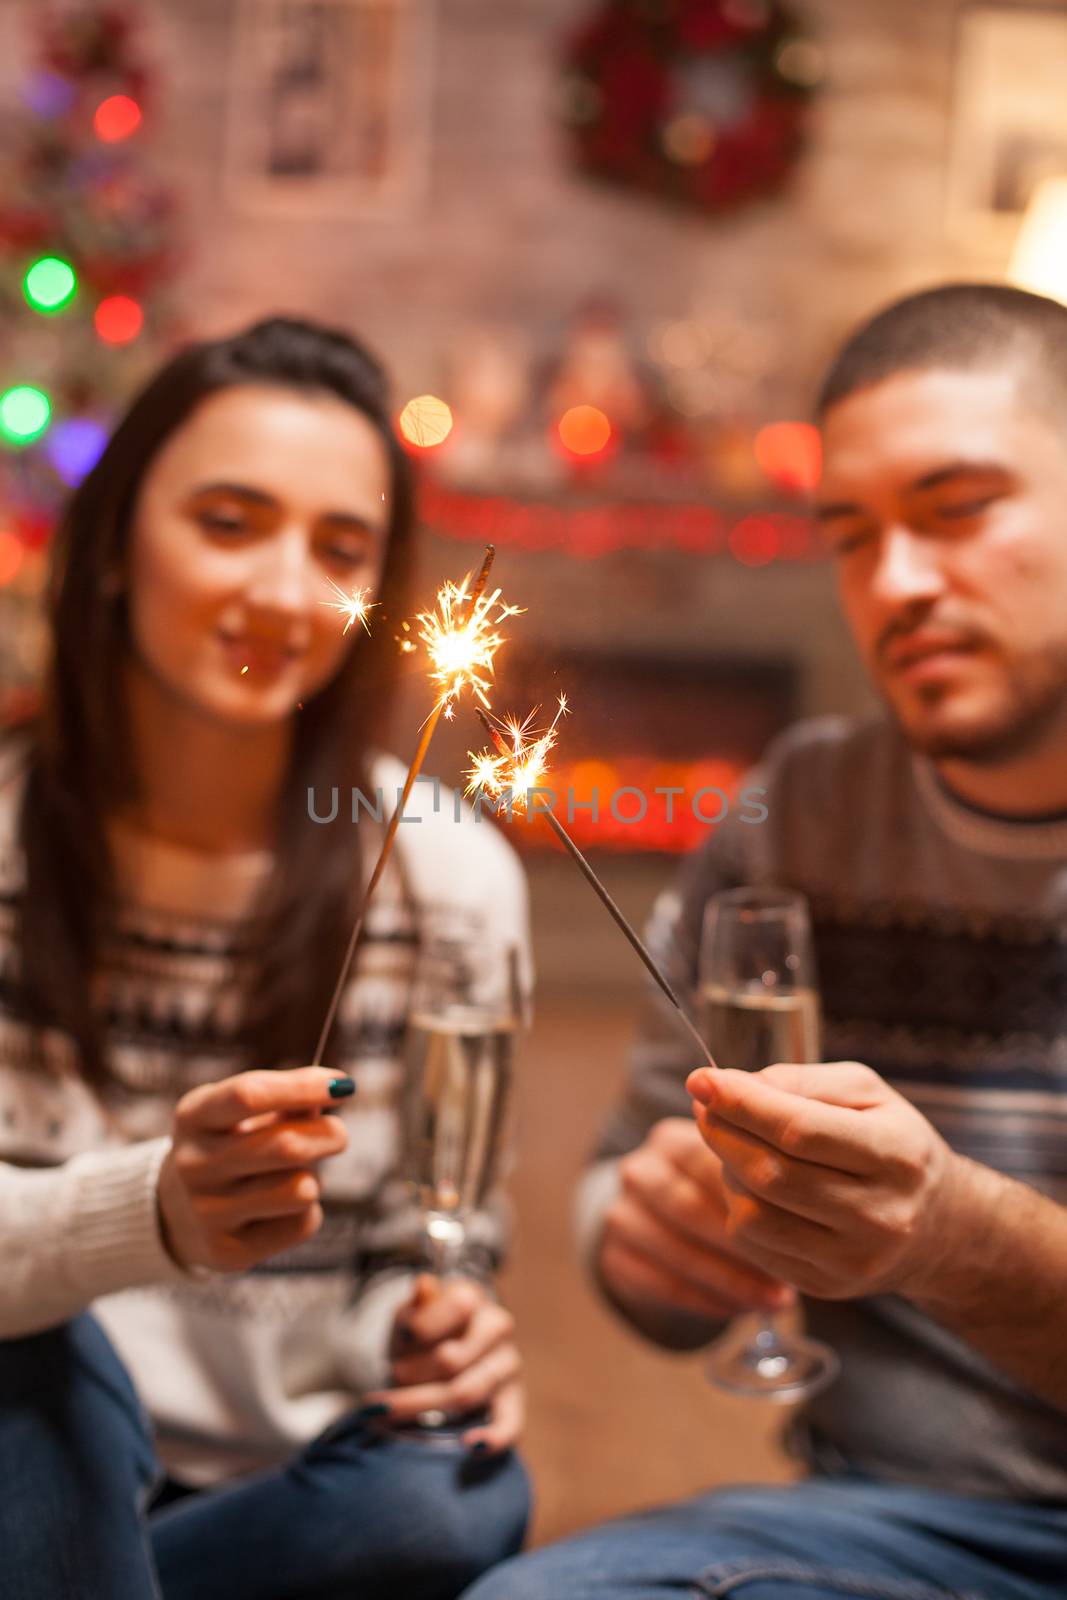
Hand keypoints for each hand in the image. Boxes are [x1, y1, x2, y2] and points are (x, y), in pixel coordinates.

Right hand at [158, 1067, 349, 1272]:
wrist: (177, 1212)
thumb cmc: (227, 1146)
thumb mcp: (240, 1113)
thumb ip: (285, 1097)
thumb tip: (335, 1088)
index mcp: (194, 1116)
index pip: (250, 1095)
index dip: (302, 1087)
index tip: (343, 1085)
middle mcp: (193, 1165)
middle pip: (286, 1147)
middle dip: (329, 1134)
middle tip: (338, 1133)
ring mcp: (207, 1212)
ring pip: (300, 1190)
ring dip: (314, 1178)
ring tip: (296, 1176)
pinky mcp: (228, 1252)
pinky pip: (301, 1225)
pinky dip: (306, 1212)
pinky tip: (281, 1210)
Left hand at [365, 1275, 523, 1452]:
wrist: (435, 1355)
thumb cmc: (419, 1334)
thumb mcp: (410, 1315)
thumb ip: (416, 1306)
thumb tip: (423, 1285)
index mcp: (473, 1297)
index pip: (456, 1308)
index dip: (421, 1327)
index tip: (399, 1340)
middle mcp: (498, 1328)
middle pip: (451, 1360)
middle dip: (412, 1374)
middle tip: (390, 1379)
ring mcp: (508, 1365)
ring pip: (467, 1393)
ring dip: (422, 1405)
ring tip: (389, 1411)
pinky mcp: (513, 1401)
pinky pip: (511, 1423)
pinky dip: (493, 1437)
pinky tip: (470, 1445)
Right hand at [598, 1117, 794, 1326]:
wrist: (654, 1221)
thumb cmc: (714, 1192)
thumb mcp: (731, 1171)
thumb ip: (761, 1172)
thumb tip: (817, 1196)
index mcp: (670, 1140)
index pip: (709, 1163)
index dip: (753, 1198)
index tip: (800, 1227)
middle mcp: (638, 1172)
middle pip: (689, 1209)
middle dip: (742, 1246)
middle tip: (791, 1274)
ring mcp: (621, 1215)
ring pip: (677, 1251)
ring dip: (730, 1280)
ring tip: (776, 1300)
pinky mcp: (614, 1258)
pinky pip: (662, 1284)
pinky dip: (707, 1299)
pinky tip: (742, 1309)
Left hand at [686, 1061, 959, 1299]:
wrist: (939, 1226)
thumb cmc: (893, 1143)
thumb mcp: (866, 1094)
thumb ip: (801, 1082)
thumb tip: (732, 1086)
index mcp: (896, 1155)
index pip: (800, 1131)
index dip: (741, 1104)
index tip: (701, 1079)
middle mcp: (880, 1215)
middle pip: (771, 1175)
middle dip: (723, 1134)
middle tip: (706, 1106)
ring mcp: (852, 1260)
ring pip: (754, 1215)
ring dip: (727, 1172)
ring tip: (736, 1146)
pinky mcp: (825, 1286)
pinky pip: (754, 1245)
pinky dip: (738, 1207)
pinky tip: (751, 1184)